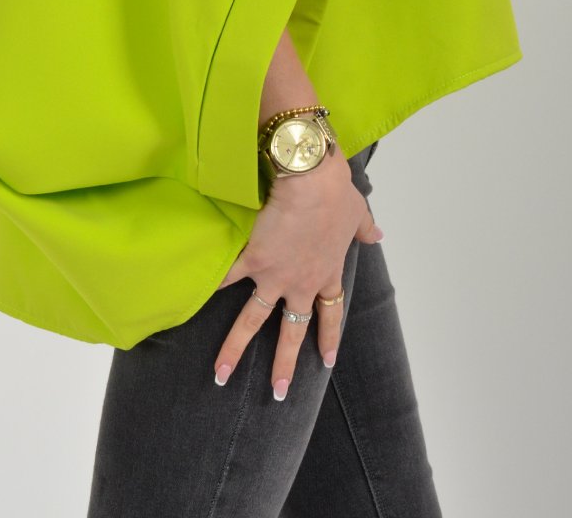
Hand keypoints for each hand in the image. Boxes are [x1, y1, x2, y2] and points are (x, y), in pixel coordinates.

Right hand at [211, 151, 383, 399]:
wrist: (311, 179)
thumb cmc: (337, 192)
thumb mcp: (357, 212)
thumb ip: (365, 228)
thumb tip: (378, 235)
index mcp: (327, 272)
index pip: (330, 312)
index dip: (328, 336)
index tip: (328, 360)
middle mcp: (301, 282)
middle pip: (292, 331)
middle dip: (284, 364)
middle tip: (278, 392)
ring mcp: (275, 275)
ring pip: (252, 321)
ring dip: (235, 349)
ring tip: (221, 376)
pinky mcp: (253, 259)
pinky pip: (228, 277)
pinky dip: (211, 287)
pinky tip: (193, 303)